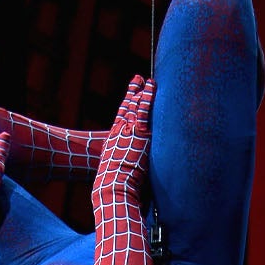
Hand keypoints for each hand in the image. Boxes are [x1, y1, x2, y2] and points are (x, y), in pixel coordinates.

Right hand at [96, 75, 154, 191]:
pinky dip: (147, 97)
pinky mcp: (138, 132)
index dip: (126, 105)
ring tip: (148, 80)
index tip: (130, 96)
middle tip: (137, 79)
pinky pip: (143, 110)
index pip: (120, 117)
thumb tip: (135, 177)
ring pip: (135, 106)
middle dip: (133, 92)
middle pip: (126, 107)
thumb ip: (127, 168)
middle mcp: (119, 131)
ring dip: (142, 91)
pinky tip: (150, 86)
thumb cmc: (115, 185)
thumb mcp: (118, 172)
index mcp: (113, 139)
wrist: (113, 184)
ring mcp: (128, 130)